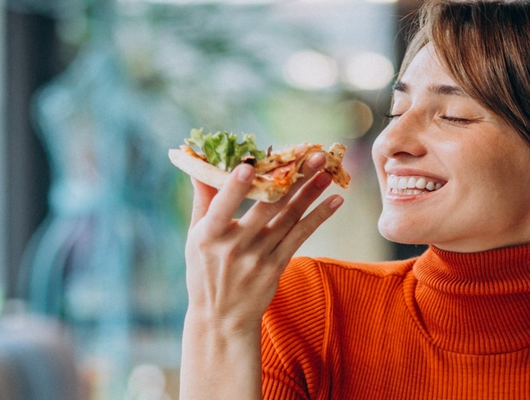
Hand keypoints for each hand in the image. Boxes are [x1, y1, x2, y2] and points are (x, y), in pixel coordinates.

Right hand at [184, 152, 342, 332]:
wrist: (221, 318)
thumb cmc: (204, 270)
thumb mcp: (194, 237)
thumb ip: (203, 200)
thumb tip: (200, 165)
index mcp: (208, 235)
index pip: (222, 207)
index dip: (235, 187)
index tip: (250, 165)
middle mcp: (234, 246)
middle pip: (266, 207)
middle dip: (292, 179)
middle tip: (313, 155)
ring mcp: (258, 258)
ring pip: (288, 219)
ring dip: (311, 193)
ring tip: (327, 171)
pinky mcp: (276, 267)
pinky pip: (300, 237)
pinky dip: (318, 217)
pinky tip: (335, 201)